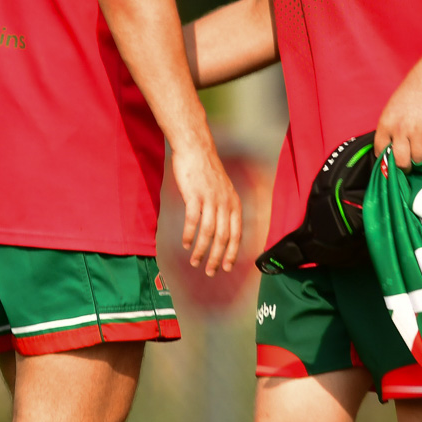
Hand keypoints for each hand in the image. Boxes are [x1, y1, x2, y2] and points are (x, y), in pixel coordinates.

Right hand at [168, 139, 242, 275]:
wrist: (196, 149)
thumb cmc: (207, 170)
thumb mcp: (222, 190)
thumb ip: (223, 208)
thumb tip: (221, 230)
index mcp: (234, 203)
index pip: (236, 235)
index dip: (231, 253)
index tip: (226, 268)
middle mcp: (225, 203)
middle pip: (223, 238)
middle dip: (217, 258)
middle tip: (210, 272)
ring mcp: (210, 200)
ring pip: (208, 233)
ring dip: (201, 251)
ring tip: (195, 261)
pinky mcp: (195, 196)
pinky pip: (193, 221)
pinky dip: (189, 235)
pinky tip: (185, 244)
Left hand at [374, 68, 421, 169]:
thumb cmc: (409, 97)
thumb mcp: (390, 112)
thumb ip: (389, 131)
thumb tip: (388, 153)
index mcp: (386, 123)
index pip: (380, 151)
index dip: (385, 159)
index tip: (391, 161)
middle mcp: (401, 128)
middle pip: (401, 162)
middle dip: (404, 167)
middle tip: (408, 166)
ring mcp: (419, 130)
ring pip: (419, 159)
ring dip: (420, 158)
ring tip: (420, 149)